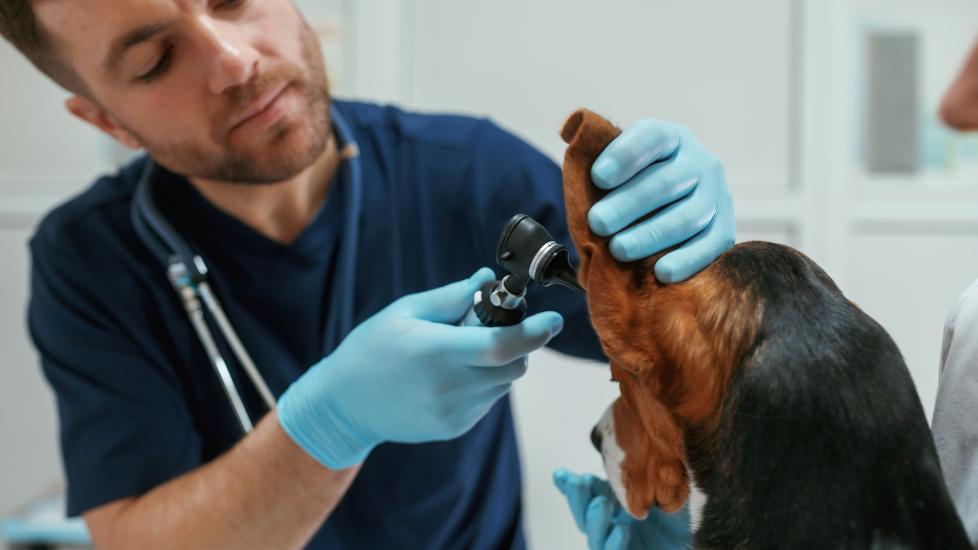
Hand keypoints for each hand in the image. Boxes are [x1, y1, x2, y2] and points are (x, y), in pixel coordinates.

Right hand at [277, 267, 563, 468]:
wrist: (344, 405)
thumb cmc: (372, 349)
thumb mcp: (405, 311)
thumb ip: (452, 296)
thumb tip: (489, 278)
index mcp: (436, 352)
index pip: (502, 346)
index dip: (535, 332)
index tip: (553, 319)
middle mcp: (449, 387)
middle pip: (513, 366)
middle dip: (516, 344)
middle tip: (486, 328)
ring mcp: (453, 413)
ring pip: (503, 384)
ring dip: (496, 364)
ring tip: (457, 353)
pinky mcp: (454, 428)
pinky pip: (487, 401)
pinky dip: (481, 384)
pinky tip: (447, 377)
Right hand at [554, 469, 689, 549]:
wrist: (695, 544)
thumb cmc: (681, 517)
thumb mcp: (664, 486)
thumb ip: (646, 469)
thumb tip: (632, 444)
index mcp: (617, 505)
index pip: (589, 493)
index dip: (571, 485)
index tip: (562, 474)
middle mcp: (612, 525)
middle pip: (584, 514)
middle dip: (576, 498)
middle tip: (577, 482)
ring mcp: (617, 545)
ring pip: (594, 536)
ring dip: (595, 520)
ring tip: (602, 504)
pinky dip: (614, 542)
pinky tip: (621, 529)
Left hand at [587, 119, 734, 282]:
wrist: (668, 209)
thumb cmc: (631, 185)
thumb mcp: (616, 160)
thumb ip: (593, 148)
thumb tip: (570, 130)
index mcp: (670, 139)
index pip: (651, 138)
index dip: (625, 156)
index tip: (598, 177)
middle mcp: (699, 162)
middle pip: (666, 182)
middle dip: (629, 204)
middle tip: (597, 222)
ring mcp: (716, 196)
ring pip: (688, 216)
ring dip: (651, 235)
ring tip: (618, 249)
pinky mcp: (724, 230)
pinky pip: (710, 246)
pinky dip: (687, 260)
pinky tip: (661, 271)